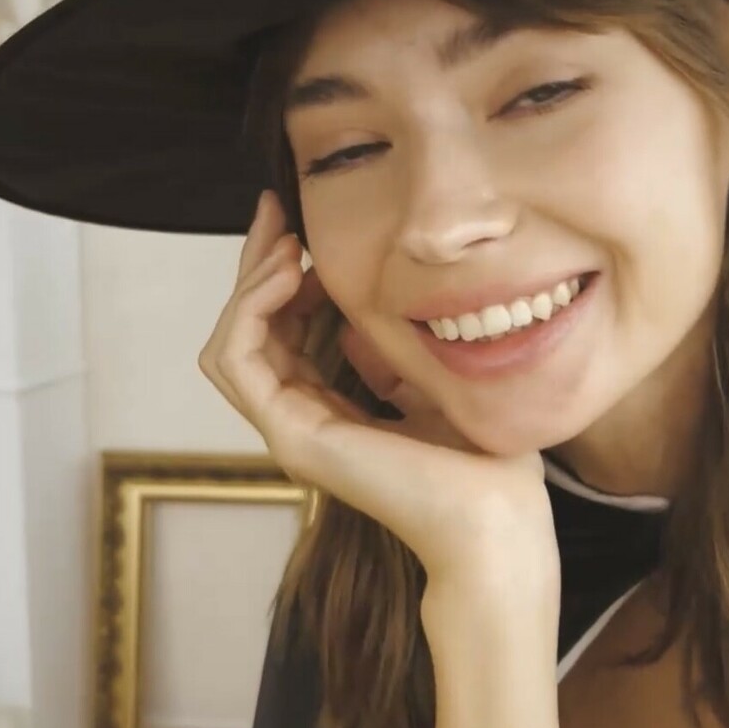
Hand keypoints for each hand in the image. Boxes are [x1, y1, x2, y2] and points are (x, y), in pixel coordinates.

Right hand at [198, 190, 558, 604]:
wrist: (498, 518)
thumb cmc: (484, 463)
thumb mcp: (431, 384)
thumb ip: (388, 355)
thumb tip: (354, 320)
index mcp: (331, 413)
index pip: (279, 336)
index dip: (282, 277)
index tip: (302, 227)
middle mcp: (301, 422)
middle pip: (248, 333)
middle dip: (257, 265)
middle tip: (276, 210)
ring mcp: (291, 432)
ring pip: (230, 343)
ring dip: (249, 283)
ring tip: (284, 243)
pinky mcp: (292, 436)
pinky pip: (237, 360)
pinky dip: (252, 308)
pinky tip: (288, 272)